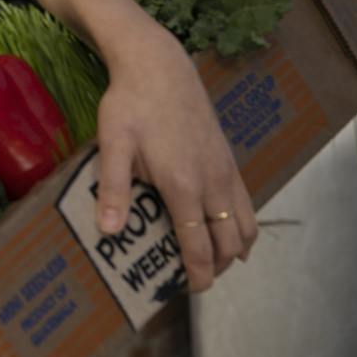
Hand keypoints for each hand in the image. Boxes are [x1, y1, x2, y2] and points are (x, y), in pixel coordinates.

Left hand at [91, 21, 257, 291]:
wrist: (160, 66)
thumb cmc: (130, 104)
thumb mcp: (113, 143)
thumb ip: (113, 188)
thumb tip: (109, 232)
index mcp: (183, 186)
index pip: (199, 246)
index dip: (198, 274)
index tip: (190, 290)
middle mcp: (212, 183)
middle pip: (229, 243)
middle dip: (217, 268)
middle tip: (195, 279)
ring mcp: (226, 171)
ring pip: (246, 226)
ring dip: (234, 250)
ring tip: (213, 261)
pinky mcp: (229, 160)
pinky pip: (247, 204)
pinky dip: (243, 226)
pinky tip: (226, 229)